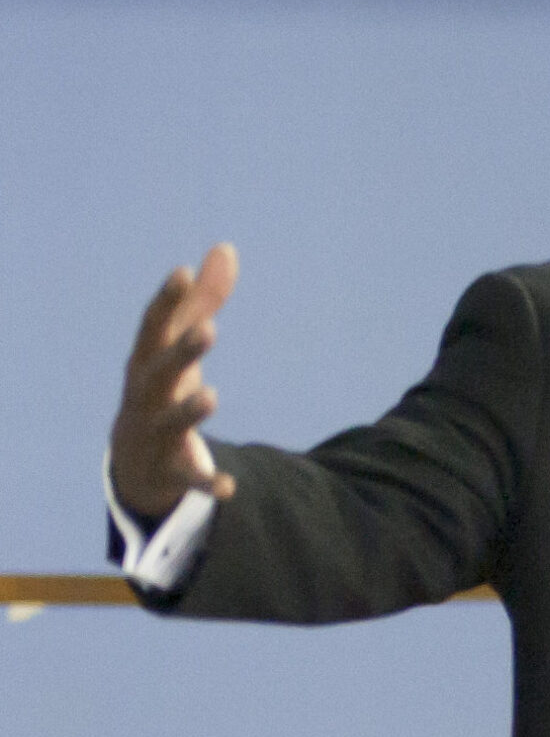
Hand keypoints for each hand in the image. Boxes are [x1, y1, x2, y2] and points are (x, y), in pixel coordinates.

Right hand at [110, 244, 240, 520]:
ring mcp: (154, 434)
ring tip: (211, 396)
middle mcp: (146, 395)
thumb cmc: (160, 389)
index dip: (167, 300)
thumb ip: (202, 301)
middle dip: (182, 352)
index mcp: (146, 361)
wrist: (133, 462)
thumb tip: (226, 249)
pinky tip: (229, 487)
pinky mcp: (170, 471)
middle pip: (160, 372)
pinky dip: (207, 483)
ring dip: (189, 411)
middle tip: (209, 330)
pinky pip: (189, 478)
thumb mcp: (176, 346)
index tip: (182, 272)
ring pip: (170, 423)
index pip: (153, 326)